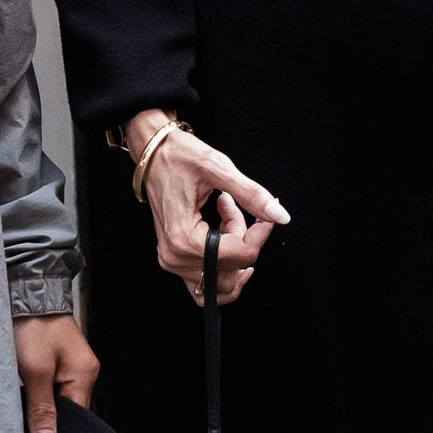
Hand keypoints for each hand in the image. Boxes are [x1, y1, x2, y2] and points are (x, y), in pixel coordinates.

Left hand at [13, 312, 98, 432]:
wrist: (22, 290)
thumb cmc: (32, 323)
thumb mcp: (34, 370)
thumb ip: (41, 408)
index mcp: (84, 375)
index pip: (75, 420)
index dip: (54, 431)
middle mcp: (80, 371)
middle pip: (63, 410)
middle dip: (42, 416)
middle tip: (21, 415)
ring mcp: (66, 364)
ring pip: (50, 398)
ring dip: (34, 401)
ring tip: (18, 397)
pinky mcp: (51, 358)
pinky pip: (43, 385)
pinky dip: (31, 389)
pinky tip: (18, 386)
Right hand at [128, 113, 289, 306]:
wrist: (152, 153)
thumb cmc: (178, 156)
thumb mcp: (218, 168)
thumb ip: (251, 195)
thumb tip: (280, 216)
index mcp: (184, 238)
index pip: (240, 255)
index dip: (260, 234)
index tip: (263, 212)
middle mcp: (176, 257)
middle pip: (232, 269)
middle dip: (244, 239)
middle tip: (235, 207)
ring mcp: (173, 261)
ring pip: (222, 279)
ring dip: (234, 252)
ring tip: (227, 219)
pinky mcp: (174, 258)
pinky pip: (207, 278)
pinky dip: (223, 264)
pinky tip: (225, 236)